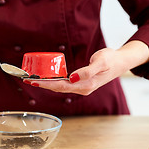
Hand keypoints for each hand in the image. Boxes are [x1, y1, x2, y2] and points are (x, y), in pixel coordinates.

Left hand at [23, 41, 148, 94]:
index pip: (60, 86)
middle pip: (58, 89)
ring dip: (46, 85)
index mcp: (85, 85)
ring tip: (33, 80)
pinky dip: (54, 82)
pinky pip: (65, 84)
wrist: (121, 62)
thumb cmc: (111, 60)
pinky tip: (47, 79)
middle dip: (42, 85)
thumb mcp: (101, 62)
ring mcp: (81, 87)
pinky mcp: (81, 84)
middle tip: (27, 80)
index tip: (33, 81)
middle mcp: (82, 89)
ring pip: (60, 87)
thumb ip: (87, 71)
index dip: (45, 84)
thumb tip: (72, 78)